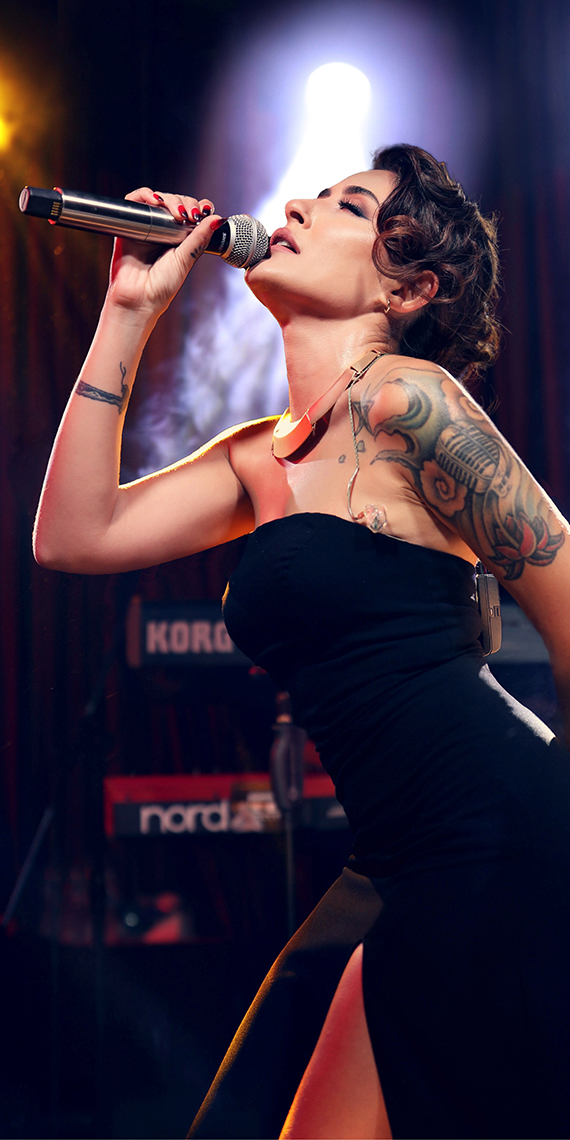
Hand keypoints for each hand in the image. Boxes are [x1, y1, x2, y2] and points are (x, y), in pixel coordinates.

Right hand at [105, 188, 222, 321]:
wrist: (139, 299)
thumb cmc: (162, 287)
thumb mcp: (186, 259)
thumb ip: (199, 238)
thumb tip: (217, 219)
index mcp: (180, 238)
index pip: (191, 212)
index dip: (199, 206)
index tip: (205, 210)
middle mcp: (163, 230)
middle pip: (176, 202)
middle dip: (186, 202)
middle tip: (190, 215)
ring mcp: (146, 226)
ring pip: (158, 199)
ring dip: (169, 199)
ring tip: (176, 211)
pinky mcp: (129, 225)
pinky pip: (134, 201)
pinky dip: (144, 194)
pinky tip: (155, 201)